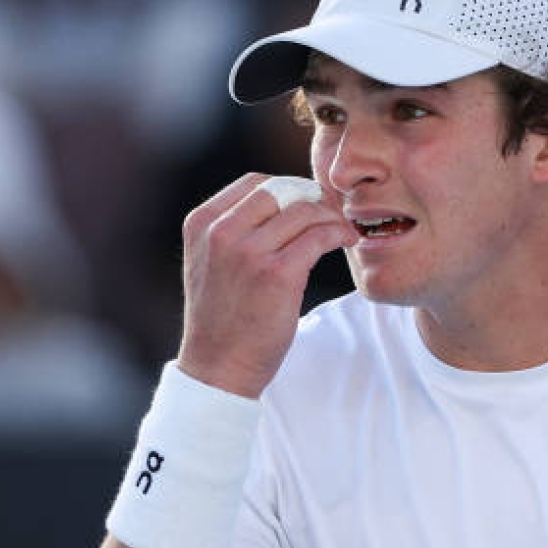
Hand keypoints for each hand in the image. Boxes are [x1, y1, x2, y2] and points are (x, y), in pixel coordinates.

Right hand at [176, 173, 356, 397]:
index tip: (309, 203)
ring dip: (331, 217)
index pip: (255, 182)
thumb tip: (284, 198)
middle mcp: (221, 232)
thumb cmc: (222, 316)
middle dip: (313, 198)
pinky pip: (319, 236)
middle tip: (333, 214)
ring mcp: (248, 252)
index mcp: (202, 223)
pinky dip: (339, 233)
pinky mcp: (277, 274)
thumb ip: (233, 228)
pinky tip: (345, 241)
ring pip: (305, 211)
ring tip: (342, 230)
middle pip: (282, 190)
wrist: (219, 366)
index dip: (290, 188)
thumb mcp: (210, 261)